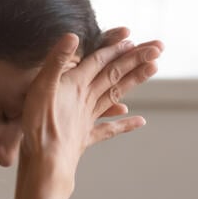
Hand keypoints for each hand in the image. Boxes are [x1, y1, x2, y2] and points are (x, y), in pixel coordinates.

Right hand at [19, 27, 162, 182]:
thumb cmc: (39, 125)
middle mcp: (87, 99)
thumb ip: (56, 61)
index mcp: (76, 85)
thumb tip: (73, 35)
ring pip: (116, 95)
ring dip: (134, 81)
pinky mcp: (86, 137)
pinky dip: (125, 124)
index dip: (116, 48)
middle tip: (158, 48)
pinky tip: (141, 121)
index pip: (100, 61)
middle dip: (136, 59)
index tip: (133, 38)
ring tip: (154, 69)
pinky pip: (109, 129)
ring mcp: (89, 119)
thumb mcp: (40, 87)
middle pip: (115, 75)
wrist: (45, 162)